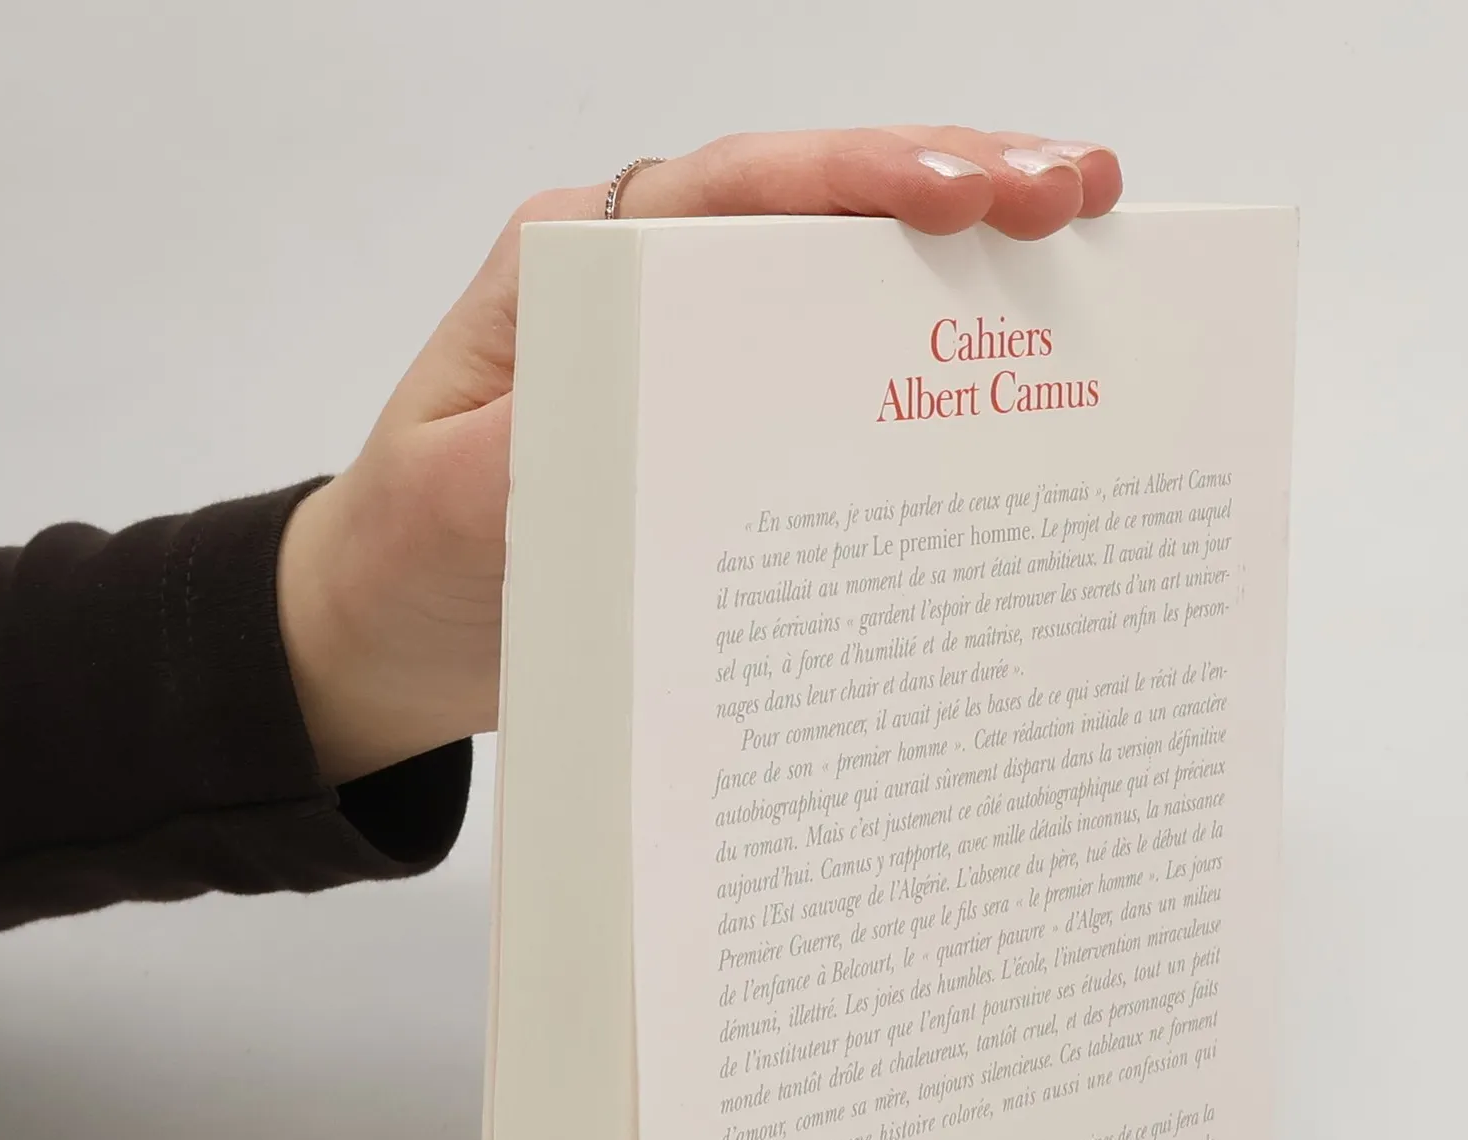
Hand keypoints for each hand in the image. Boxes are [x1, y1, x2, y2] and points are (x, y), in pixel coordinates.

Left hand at [276, 126, 1122, 784]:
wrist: (388, 632)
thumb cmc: (411, 560)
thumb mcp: (461, 502)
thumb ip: (553, 438)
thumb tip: (677, 395)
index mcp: (580, 266)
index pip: (737, 190)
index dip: (861, 179)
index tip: (970, 194)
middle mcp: (648, 281)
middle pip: (817, 206)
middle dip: (954, 187)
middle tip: (1078, 194)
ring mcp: (693, 345)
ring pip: (842, 276)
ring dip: (959, 264)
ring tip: (1079, 248)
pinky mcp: (723, 417)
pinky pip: (833, 369)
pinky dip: (920, 361)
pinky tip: (1005, 366)